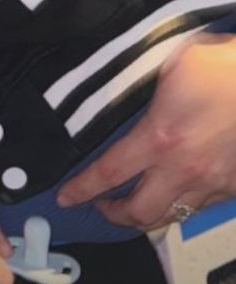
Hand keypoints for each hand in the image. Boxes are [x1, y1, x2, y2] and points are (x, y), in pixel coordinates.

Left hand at [57, 32, 235, 228]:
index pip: (108, 174)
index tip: (65, 197)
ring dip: (149, 214)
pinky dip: (184, 203)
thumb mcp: (170, 69)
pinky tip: (177, 188)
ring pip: (171, 217)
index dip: (82, 189)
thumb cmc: (221, 66)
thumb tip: (130, 106)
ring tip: (137, 202)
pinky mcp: (233, 188)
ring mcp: (212, 184)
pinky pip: (201, 207)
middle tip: (103, 205)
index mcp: (159, 138)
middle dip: (115, 215)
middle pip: (139, 213)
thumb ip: (144, 96)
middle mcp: (183, 169)